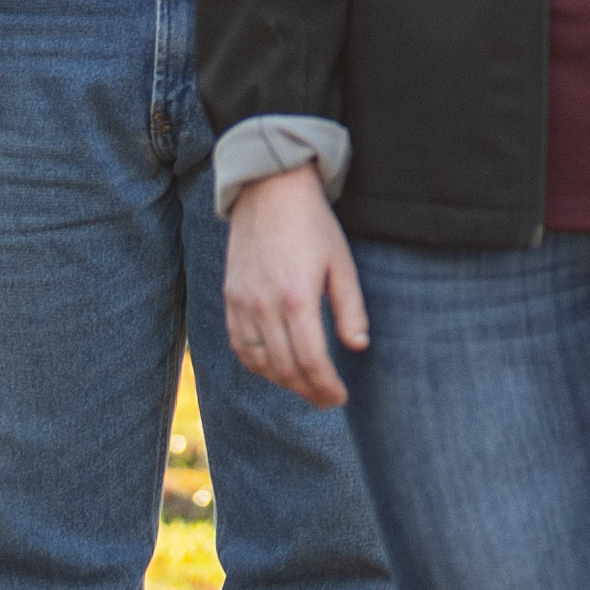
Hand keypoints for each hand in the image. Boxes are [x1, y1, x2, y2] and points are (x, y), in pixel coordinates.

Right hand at [224, 169, 367, 407]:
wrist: (270, 190)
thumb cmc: (313, 224)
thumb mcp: (341, 262)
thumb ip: (350, 308)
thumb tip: (359, 347)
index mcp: (297, 298)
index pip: (311, 361)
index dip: (326, 386)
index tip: (340, 398)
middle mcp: (264, 306)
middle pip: (284, 368)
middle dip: (308, 390)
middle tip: (326, 399)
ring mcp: (242, 302)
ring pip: (258, 363)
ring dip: (282, 382)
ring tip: (304, 387)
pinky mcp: (230, 296)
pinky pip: (238, 345)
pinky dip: (256, 365)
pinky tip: (274, 368)